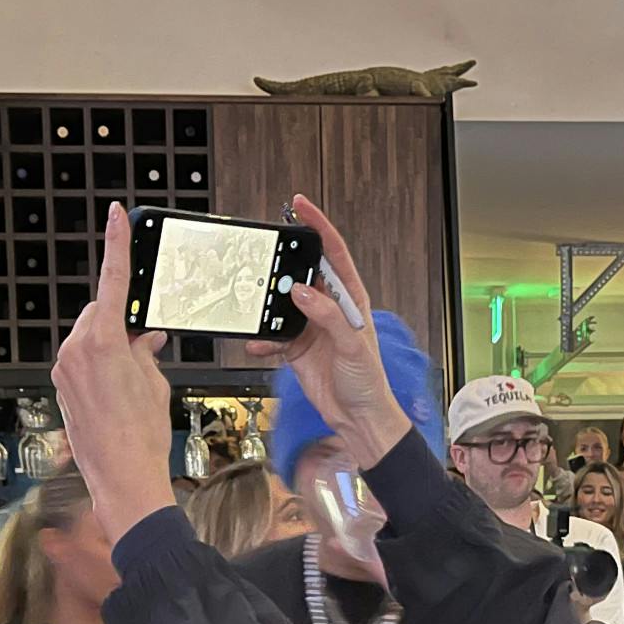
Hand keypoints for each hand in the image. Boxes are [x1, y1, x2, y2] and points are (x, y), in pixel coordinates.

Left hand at [52, 203, 175, 539]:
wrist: (122, 476)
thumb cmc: (141, 435)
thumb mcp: (154, 383)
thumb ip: (144, 351)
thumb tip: (142, 338)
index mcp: (103, 343)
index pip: (112, 280)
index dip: (117, 244)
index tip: (116, 215)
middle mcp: (76, 351)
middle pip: (99, 313)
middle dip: (122, 320)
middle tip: (148, 340)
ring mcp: (64, 369)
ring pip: (90, 337)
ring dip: (113, 345)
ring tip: (136, 377)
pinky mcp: (61, 386)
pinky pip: (82, 359)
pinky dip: (101, 362)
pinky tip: (120, 387)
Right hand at [248, 195, 410, 467]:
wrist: (357, 417)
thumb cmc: (367, 381)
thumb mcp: (352, 345)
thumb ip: (327, 317)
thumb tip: (302, 292)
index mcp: (350, 299)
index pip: (333, 253)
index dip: (317, 226)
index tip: (299, 206)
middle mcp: (330, 308)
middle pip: (302, 272)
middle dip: (283, 262)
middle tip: (264, 254)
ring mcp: (311, 326)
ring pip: (282, 302)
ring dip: (268, 303)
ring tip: (255, 302)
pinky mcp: (296, 347)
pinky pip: (273, 334)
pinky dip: (262, 338)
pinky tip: (257, 342)